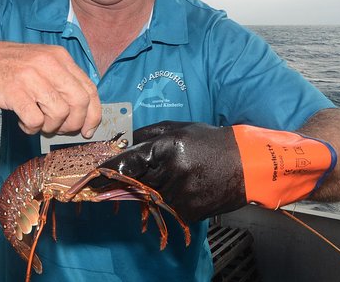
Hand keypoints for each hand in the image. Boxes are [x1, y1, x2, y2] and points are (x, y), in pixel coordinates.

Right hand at [0, 39, 101, 135]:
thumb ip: (63, 82)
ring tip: (38, 124)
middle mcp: (48, 64)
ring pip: (59, 114)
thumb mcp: (42, 64)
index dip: (93, 115)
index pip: (89, 89)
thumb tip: (84, 114)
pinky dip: (31, 128)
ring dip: (50, 127)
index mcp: (60, 57)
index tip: (88, 129)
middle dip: (73, 124)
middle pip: (79, 103)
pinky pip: (35, 120)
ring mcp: (31, 76)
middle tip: (60, 129)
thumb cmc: (10, 66)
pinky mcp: (14, 91)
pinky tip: (23, 122)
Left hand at [100, 121, 335, 221]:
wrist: (248, 164)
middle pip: (136, 182)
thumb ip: (148, 135)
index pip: (127, 163)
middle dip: (128, 181)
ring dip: (154, 189)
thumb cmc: (212, 141)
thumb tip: (123, 141)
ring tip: (179, 175)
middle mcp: (171, 172)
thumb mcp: (179, 128)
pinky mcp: (189, 211)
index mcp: (167, 148)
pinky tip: (189, 186)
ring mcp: (180, 194)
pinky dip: (171, 200)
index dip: (107, 171)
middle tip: (123, 179)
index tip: (91, 177)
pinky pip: (167, 208)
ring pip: (151, 196)